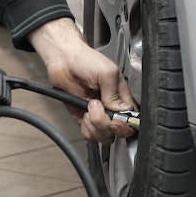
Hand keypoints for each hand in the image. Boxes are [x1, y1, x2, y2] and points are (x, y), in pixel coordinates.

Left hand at [28, 18, 136, 143]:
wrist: (63, 60)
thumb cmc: (85, 60)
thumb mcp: (106, 72)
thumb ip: (114, 93)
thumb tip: (121, 110)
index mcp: (122, 96)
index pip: (131, 119)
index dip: (124, 124)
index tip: (115, 120)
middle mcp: (111, 108)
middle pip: (117, 131)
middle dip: (105, 124)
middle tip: (96, 107)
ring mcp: (98, 114)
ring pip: (104, 136)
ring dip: (95, 126)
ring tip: (88, 108)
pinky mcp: (83, 118)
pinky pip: (89, 135)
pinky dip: (86, 129)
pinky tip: (83, 115)